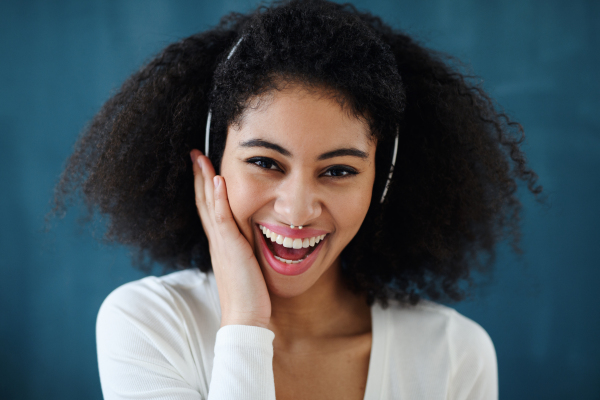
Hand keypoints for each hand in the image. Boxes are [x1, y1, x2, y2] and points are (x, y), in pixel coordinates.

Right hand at [190, 149, 270, 328]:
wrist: (245, 317)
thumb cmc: (249, 294)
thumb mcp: (246, 264)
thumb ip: (244, 248)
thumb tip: (252, 238)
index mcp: (220, 243)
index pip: (209, 208)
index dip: (205, 187)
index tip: (203, 167)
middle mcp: (217, 240)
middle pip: (204, 201)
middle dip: (199, 176)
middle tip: (195, 153)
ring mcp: (222, 243)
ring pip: (208, 204)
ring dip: (205, 179)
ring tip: (200, 157)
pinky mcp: (231, 247)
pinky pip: (222, 218)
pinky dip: (218, 198)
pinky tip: (217, 180)